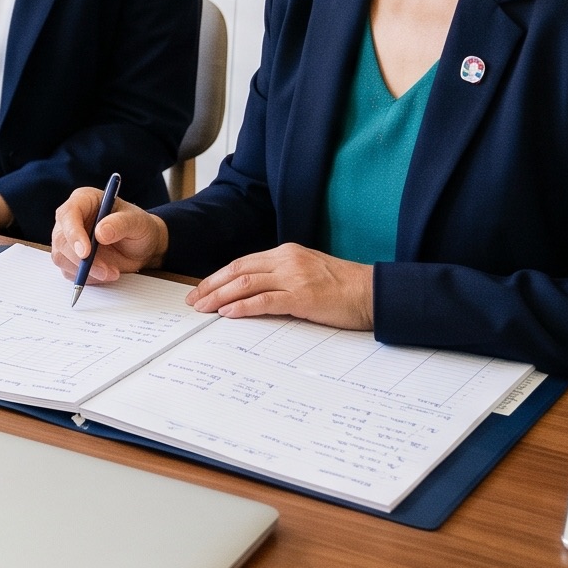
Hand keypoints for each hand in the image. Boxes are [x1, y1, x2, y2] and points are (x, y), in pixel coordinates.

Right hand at [48, 183, 166, 283]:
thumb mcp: (137, 222)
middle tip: (104, 270)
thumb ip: (120, 224)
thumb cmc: (138, 227)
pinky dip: (86, 277)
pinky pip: (68, 271)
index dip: (73, 233)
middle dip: (79, 259)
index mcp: (84, 200)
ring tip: (111, 273)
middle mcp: (71, 218)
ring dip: (84, 271)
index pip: (68, 214)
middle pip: (60, 238)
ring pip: (61, 257)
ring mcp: (68, 239)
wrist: (141, 246)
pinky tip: (104, 274)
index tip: (86, 253)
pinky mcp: (70, 257)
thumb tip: (101, 232)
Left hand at [188, 244, 373, 328]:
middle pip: (237, 270)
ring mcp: (294, 277)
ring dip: (220, 297)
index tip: (201, 290)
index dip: (218, 277)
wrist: (373, 292)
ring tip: (203, 309)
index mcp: (286, 253)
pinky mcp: (303, 296)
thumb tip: (253, 293)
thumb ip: (282, 277)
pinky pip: (265, 300)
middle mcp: (286, 260)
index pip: (242, 263)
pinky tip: (228, 314)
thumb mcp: (308, 272)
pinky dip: (243, 307)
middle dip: (211, 286)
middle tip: (193, 301)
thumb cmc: (343, 287)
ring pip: (246, 284)